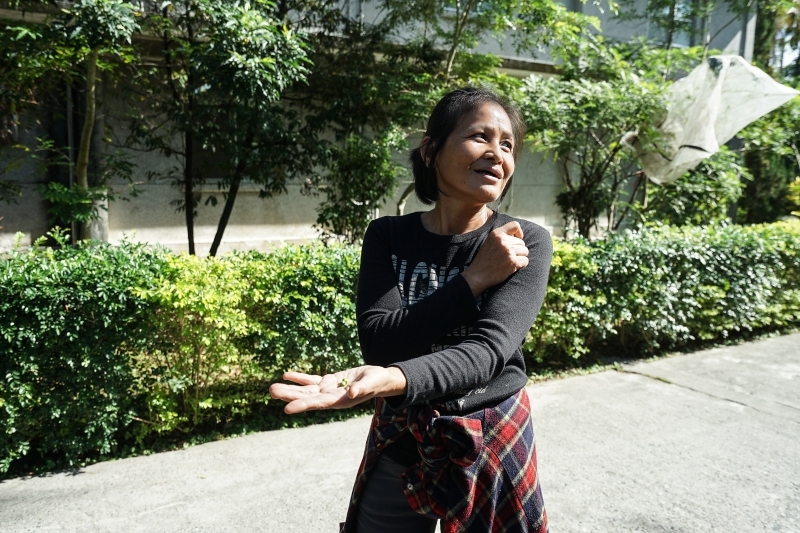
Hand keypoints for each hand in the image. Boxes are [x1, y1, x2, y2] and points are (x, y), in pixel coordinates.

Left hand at [269, 365, 406, 414]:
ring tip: (272, 388)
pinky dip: (299, 378)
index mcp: (340, 401)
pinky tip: (287, 374)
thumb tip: (351, 393)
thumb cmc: (378, 381)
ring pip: (306, 390)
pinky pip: (312, 380)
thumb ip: (362, 388)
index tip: (287, 408)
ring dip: (290, 388)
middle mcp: (331, 398)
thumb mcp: (372, 382)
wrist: (380, 379)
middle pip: (307, 397)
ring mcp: (328, 390)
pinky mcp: (329, 382)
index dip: (302, 405)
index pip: (318, 404)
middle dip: (289, 395)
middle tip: (272, 392)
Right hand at [462, 221, 528, 295]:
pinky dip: (521, 265)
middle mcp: (503, 241)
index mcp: (496, 234)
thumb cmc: (484, 260)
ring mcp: (508, 251)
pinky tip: (512, 267)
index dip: (519, 233)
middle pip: (522, 242)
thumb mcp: (489, 242)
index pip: (515, 225)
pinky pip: (525, 261)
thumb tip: (519, 236)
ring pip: (525, 251)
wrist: (477, 275)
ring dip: (520, 257)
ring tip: (509, 262)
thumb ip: (501, 236)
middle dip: (518, 250)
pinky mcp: (512, 262)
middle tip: (508, 257)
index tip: (517, 239)